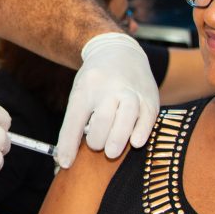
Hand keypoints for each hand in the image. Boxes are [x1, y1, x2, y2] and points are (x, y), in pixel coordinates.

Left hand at [55, 33, 158, 168]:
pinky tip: (136, 142)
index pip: (74, 121)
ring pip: (126, 117)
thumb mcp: (80, 92)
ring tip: (111, 152)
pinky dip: (141, 131)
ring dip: (117, 139)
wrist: (119, 51)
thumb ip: (77, 122)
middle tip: (96, 146)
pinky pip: (147, 117)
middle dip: (97, 141)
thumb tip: (67, 157)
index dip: (68, 145)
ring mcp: (131, 91)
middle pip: (101, 120)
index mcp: (86, 88)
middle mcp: (108, 88)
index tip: (65, 163)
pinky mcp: (149, 96)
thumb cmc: (95, 81)